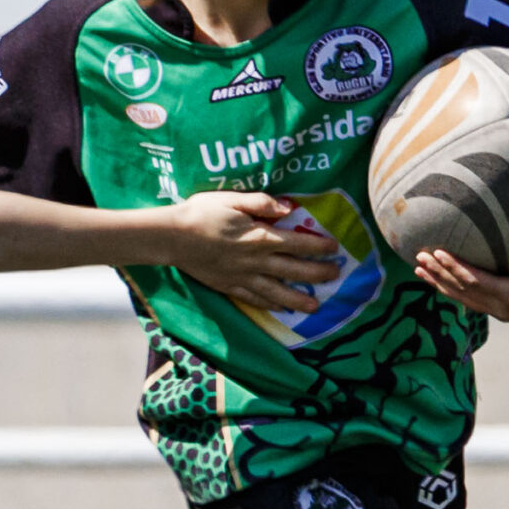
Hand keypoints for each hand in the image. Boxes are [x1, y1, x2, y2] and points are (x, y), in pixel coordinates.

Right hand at [169, 192, 344, 312]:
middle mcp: (255, 261)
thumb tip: (288, 207)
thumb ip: (261, 203)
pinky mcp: (229, 287)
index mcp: (259, 237)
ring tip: (316, 307)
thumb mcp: (231, 199)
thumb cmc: (201, 212)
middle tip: (336, 276)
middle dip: (318, 274)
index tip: (335, 248)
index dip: (319, 246)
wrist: (172, 237)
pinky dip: (270, 306)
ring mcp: (242, 278)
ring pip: (277, 292)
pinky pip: (255, 299)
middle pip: (294, 270)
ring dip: (299, 300)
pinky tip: (282, 310)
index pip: (298, 243)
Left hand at [413, 245, 508, 321]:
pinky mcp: (499, 305)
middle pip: (462, 290)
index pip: (475, 281)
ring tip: (418, 268)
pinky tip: (436, 277)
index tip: (437, 251)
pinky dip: (450, 288)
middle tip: (418, 256)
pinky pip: (468, 297)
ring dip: (439, 282)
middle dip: (439, 274)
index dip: (455, 267)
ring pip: (462, 297)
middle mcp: (502, 307)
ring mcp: (499, 309)